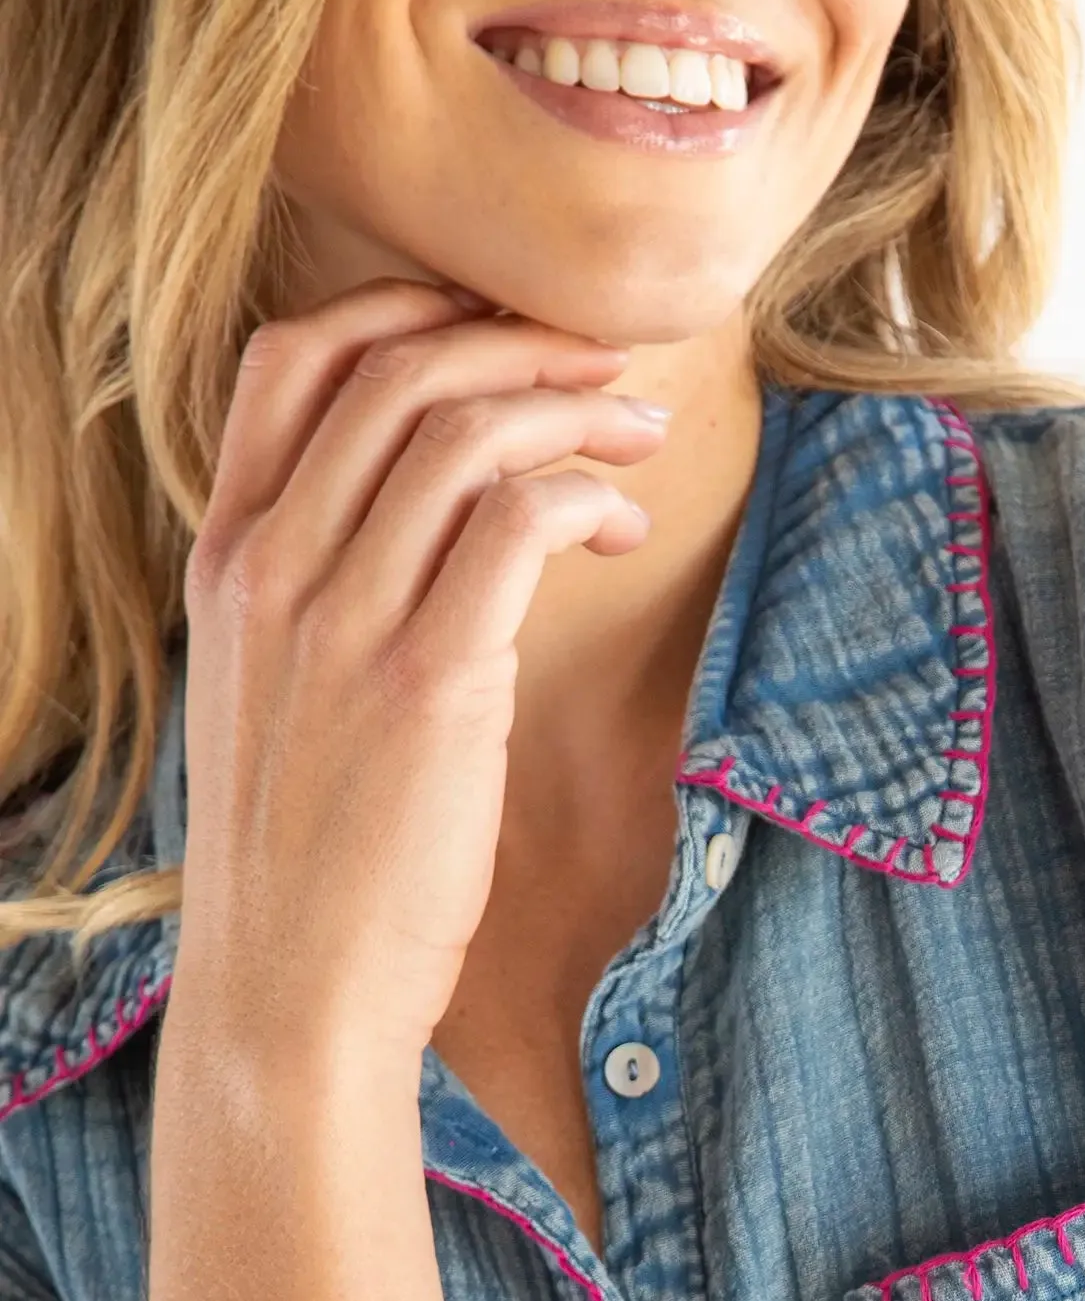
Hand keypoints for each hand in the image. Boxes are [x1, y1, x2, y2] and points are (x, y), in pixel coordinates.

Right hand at [173, 276, 669, 1064]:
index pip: (292, 359)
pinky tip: (624, 525)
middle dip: (521, 347)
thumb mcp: (276, 698)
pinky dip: (585, 495)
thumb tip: (423, 526)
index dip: (407, 312)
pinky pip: (518, 523)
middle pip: (397, 372)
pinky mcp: (430, 681)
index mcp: (227, 559)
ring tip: (641, 438)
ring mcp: (343, 620)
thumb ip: (321, 595)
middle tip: (609, 368)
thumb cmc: (307, 860)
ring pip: (466, 434)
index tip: (499, 328)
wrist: (292, 989)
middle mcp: (274, 568)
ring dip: (574, 413)